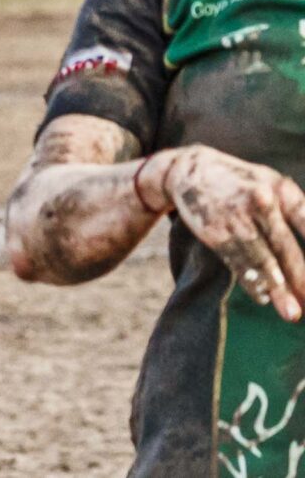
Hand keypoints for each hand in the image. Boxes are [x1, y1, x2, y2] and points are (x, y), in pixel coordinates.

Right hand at [165, 146, 304, 320]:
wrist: (190, 171)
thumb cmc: (245, 183)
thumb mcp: (274, 184)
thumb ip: (298, 211)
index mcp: (281, 190)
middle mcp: (259, 202)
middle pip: (284, 247)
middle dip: (301, 278)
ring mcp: (235, 219)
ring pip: (261, 261)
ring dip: (279, 290)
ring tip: (292, 313)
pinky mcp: (215, 233)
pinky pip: (238, 263)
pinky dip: (253, 283)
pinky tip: (264, 297)